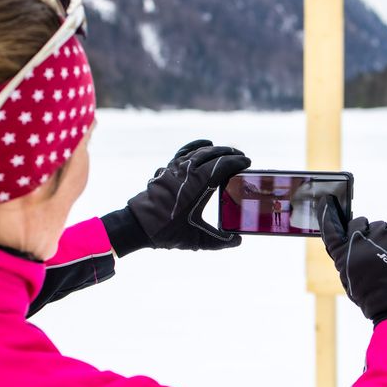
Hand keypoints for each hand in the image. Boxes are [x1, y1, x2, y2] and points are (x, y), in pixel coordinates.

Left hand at [101, 139, 250, 255]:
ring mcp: (176, 168)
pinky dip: (197, 146)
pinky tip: (206, 144)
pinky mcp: (168, 169)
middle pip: (214, 155)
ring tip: (229, 152)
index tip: (248, 163)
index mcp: (198, 187)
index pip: (223, 166)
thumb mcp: (196, 241)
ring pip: (200, 152)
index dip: (237, 162)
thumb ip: (219, 241)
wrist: (138, 225)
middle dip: (230, 154)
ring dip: (217, 150)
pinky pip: (185, 151)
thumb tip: (238, 240)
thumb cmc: (166, 232)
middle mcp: (188, 173)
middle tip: (243, 158)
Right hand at [317, 196, 386, 328]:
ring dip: (382, 236)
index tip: (326, 201)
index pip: (330, 227)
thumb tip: (350, 234)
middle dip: (363, 230)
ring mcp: (382, 236)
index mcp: (343, 253)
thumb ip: (345, 254)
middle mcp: (360, 240)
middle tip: (371, 248)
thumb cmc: (370, 295)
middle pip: (358, 222)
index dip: (326, 212)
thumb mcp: (347, 276)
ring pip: (379, 225)